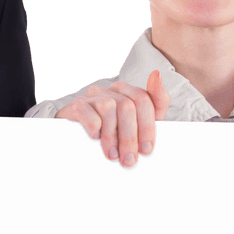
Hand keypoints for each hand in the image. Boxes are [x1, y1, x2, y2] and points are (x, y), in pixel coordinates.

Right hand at [54, 70, 169, 167]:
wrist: (81, 142)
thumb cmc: (116, 132)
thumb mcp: (141, 122)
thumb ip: (157, 101)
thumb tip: (157, 73)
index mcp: (129, 92)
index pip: (143, 99)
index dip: (147, 126)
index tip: (146, 150)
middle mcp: (111, 90)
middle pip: (127, 106)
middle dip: (130, 137)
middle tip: (128, 160)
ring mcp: (93, 96)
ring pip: (108, 107)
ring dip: (112, 136)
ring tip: (112, 155)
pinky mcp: (76, 105)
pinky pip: (87, 111)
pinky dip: (93, 127)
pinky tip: (95, 139)